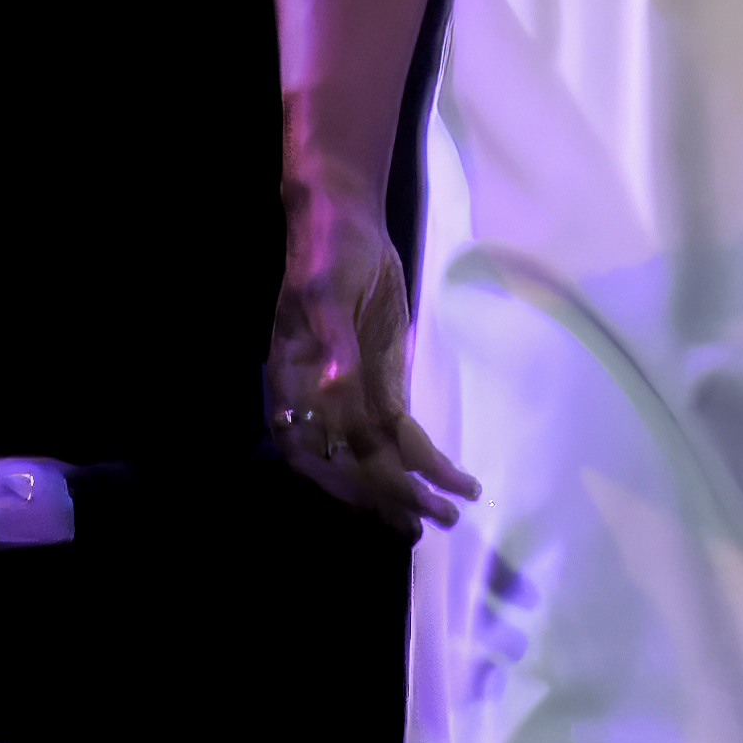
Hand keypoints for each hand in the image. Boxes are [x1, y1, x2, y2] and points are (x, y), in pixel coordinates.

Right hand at [269, 179, 479, 532]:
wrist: (346, 221)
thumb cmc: (325, 252)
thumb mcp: (324, 290)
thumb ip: (331, 340)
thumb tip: (335, 386)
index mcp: (291, 381)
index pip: (307, 449)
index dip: (336, 481)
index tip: (373, 501)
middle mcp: (319, 399)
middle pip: (348, 459)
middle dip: (385, 494)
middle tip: (425, 521)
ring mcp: (353, 392)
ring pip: (378, 452)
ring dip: (411, 486)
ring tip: (447, 514)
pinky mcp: (381, 382)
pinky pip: (401, 429)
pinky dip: (425, 456)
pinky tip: (451, 477)